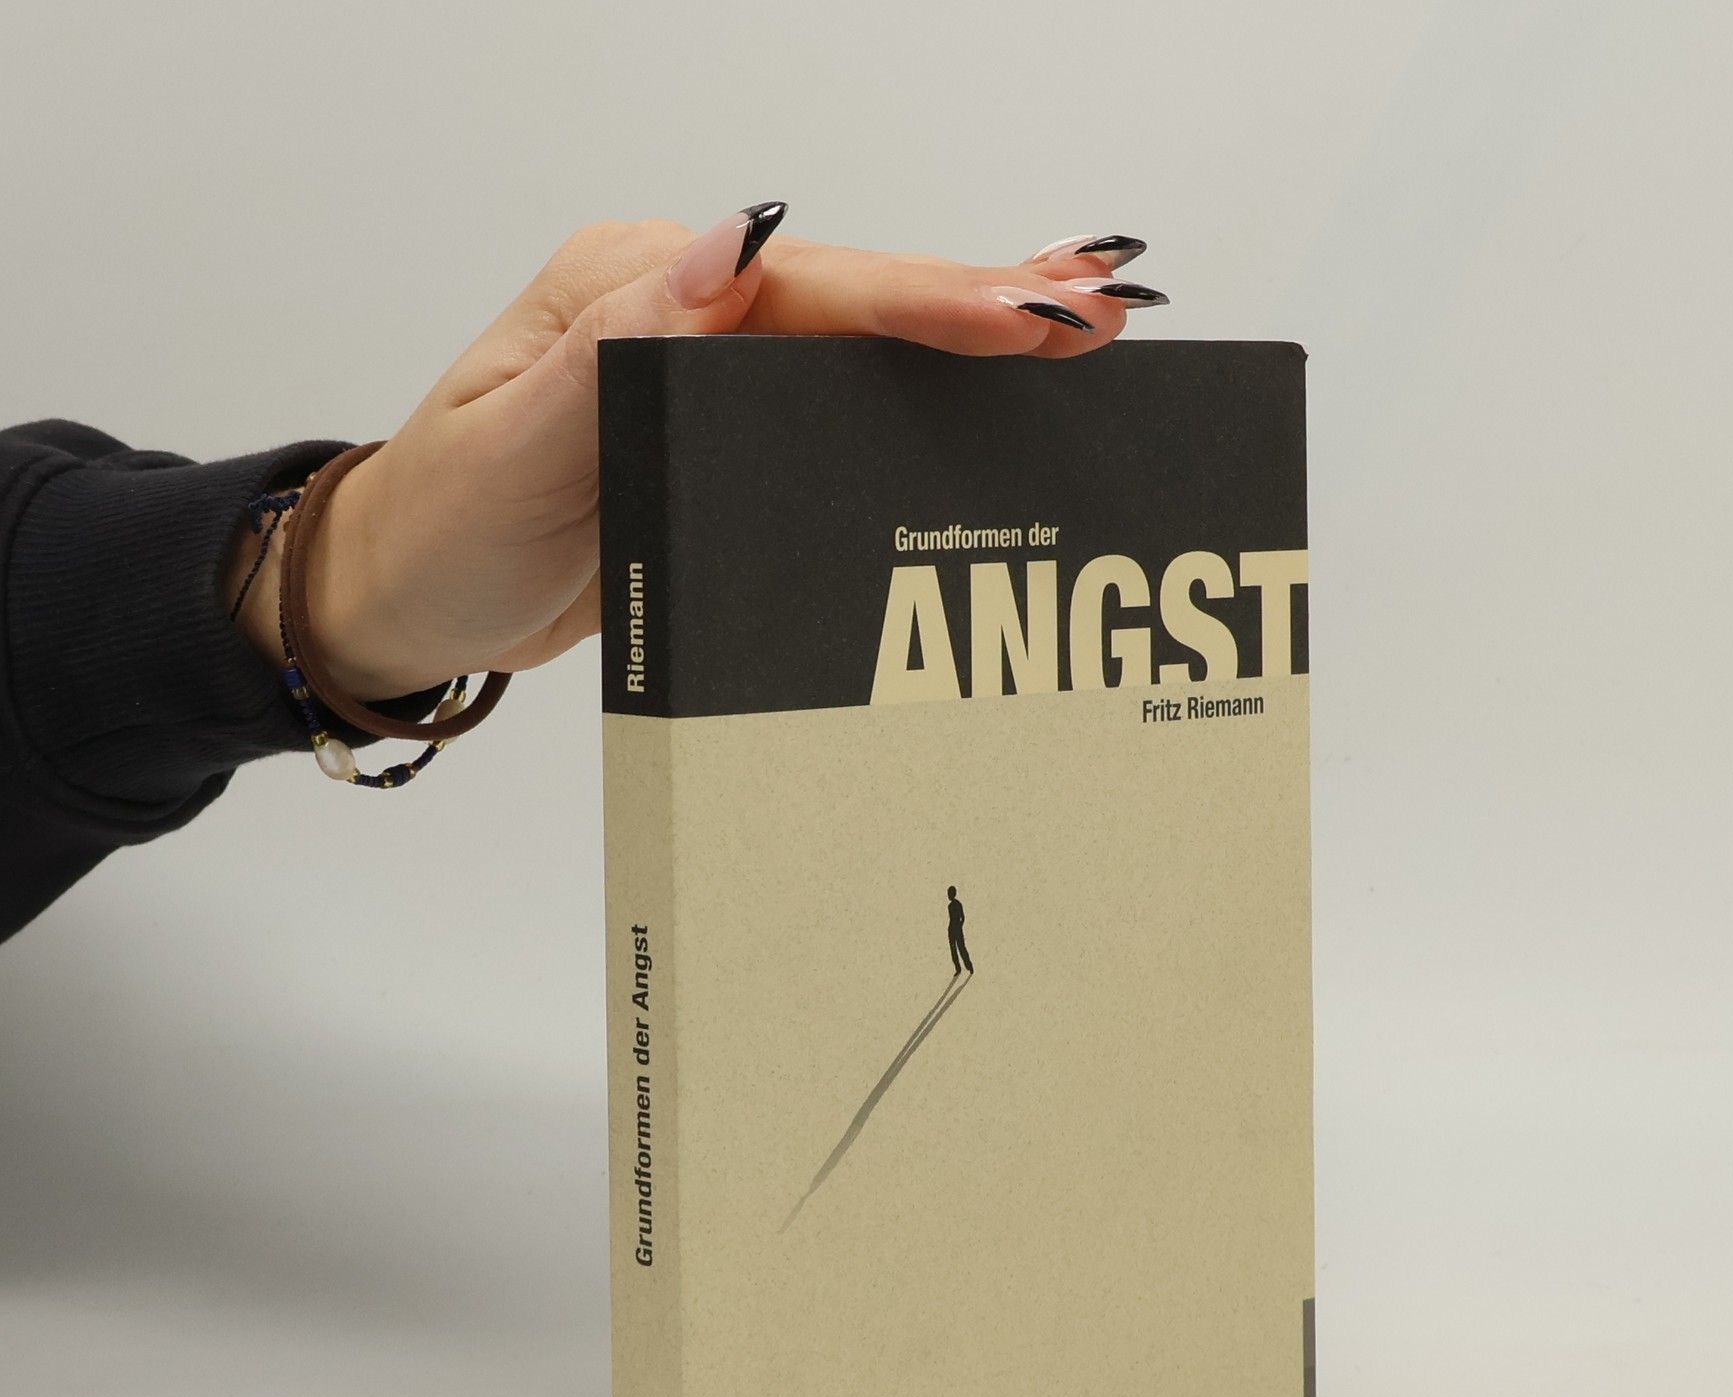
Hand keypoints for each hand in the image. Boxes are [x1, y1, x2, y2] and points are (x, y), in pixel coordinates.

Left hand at [227, 210, 1165, 702]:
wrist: (407, 596)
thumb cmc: (443, 530)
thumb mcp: (515, 451)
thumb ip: (622, 353)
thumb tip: (734, 243)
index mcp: (631, 290)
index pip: (806, 286)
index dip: (926, 303)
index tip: (1028, 319)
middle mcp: (678, 311)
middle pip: (856, 296)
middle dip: (984, 302)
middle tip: (1104, 307)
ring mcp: (705, 369)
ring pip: (860, 341)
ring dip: (971, 333)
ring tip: (1083, 326)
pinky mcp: (720, 430)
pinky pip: (835, 398)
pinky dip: (920, 387)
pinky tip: (988, 389)